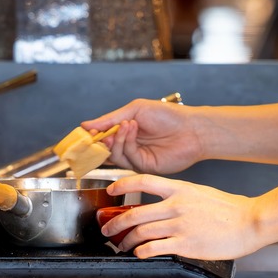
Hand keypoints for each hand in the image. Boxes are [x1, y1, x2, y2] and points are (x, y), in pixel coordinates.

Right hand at [83, 99, 204, 174]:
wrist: (192, 128)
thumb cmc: (167, 115)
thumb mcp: (135, 110)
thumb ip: (110, 119)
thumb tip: (85, 125)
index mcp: (126, 131)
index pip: (103, 137)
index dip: (93, 136)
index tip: (86, 132)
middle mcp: (129, 146)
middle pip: (105, 150)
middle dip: (101, 142)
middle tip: (100, 133)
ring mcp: (137, 157)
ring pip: (115, 155)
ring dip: (117, 139)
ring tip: (126, 125)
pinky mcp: (144, 167)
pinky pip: (128, 159)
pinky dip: (127, 143)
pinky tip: (132, 129)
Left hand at [101, 175, 264, 260]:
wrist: (250, 222)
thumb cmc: (229, 210)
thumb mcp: (201, 193)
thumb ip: (180, 196)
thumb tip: (162, 203)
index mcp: (181, 189)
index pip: (144, 181)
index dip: (123, 184)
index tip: (112, 190)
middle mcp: (177, 205)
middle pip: (135, 212)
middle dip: (116, 222)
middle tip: (108, 228)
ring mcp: (180, 225)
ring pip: (141, 232)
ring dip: (127, 240)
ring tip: (123, 244)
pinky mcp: (186, 244)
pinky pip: (154, 248)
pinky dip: (142, 251)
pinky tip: (140, 253)